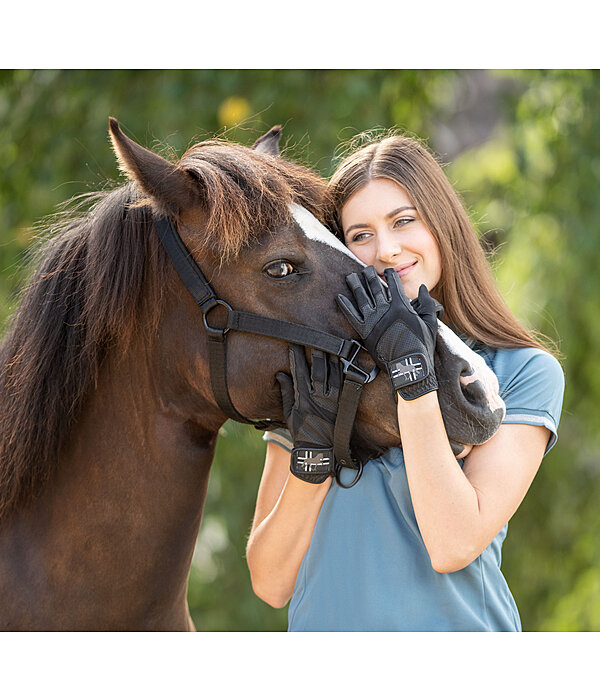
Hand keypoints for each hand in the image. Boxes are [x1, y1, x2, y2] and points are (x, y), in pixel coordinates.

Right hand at [276, 345, 340, 482]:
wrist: (318, 451)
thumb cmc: (300, 432)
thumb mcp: (288, 413)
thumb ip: (286, 392)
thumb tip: (280, 374)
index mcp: (302, 398)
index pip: (299, 371)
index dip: (296, 356)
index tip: (294, 344)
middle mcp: (317, 397)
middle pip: (318, 368)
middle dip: (316, 352)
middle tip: (315, 339)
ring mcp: (332, 400)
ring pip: (333, 373)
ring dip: (331, 357)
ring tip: (330, 344)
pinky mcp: (341, 403)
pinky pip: (343, 382)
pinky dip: (343, 369)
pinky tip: (342, 359)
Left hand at [336, 266, 440, 400]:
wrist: (408, 366)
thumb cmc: (421, 346)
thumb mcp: (430, 322)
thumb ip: (427, 304)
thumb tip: (424, 289)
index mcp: (402, 306)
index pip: (394, 285)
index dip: (390, 276)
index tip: (388, 272)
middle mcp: (385, 309)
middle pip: (375, 288)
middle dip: (370, 276)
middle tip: (366, 269)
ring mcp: (373, 320)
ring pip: (362, 297)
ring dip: (355, 285)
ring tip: (350, 277)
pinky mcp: (364, 331)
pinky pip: (351, 315)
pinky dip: (345, 305)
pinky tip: (339, 297)